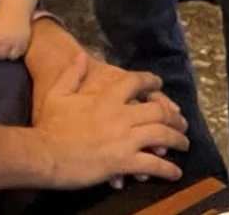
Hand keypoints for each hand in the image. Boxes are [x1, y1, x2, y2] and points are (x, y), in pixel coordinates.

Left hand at [0, 11, 32, 60]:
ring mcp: (17, 41)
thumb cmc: (0, 19)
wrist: (16, 10)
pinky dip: (16, 52)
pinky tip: (14, 46)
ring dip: (8, 54)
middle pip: (0, 56)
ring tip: (7, 47)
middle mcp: (6, 40)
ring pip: (10, 57)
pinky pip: (20, 54)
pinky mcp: (25, 42)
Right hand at [31, 51, 188, 188]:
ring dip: (177, 139)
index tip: (160, 85)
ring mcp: (125, 139)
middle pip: (158, 111)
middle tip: (181, 121)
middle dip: (174, 116)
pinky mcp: (124, 162)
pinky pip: (153, 164)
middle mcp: (122, 115)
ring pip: (162, 135)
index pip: (137, 82)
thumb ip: (73, 74)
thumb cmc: (49, 125)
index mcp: (107, 97)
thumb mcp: (58, 93)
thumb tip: (82, 56)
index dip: (151, 81)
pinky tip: (175, 172)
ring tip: (184, 144)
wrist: (44, 154)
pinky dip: (167, 168)